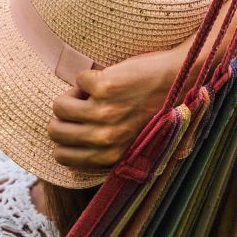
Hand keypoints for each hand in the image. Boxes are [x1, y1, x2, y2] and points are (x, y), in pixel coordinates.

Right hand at [48, 44, 184, 170]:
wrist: (182, 80)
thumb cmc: (157, 111)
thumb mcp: (131, 143)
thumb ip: (102, 154)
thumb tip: (65, 161)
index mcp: (110, 157)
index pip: (61, 156)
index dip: (64, 138)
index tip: (77, 125)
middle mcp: (106, 139)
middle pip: (55, 130)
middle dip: (63, 116)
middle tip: (82, 105)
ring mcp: (104, 113)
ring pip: (60, 106)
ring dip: (73, 95)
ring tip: (94, 92)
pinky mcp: (105, 87)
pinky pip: (78, 80)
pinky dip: (90, 76)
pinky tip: (109, 78)